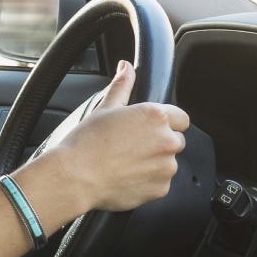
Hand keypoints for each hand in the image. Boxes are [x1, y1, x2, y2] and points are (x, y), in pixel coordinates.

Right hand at [47, 60, 189, 211]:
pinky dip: (149, 181)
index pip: (181, 117)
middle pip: (176, 140)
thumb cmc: (87, 142)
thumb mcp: (105, 107)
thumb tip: (126, 67)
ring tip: (126, 162)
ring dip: (154, 162)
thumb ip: (122, 85)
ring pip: (168, 162)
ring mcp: (166, 167)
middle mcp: (166, 141)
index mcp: (155, 116)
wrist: (76, 177)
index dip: (166, 122)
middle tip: (132, 145)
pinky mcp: (161, 189)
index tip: (149, 128)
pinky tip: (127, 176)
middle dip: (159, 142)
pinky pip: (161, 183)